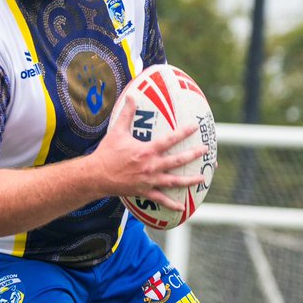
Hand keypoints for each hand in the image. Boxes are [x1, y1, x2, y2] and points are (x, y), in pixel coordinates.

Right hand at [92, 93, 206, 211]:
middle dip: (193, 155)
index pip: (169, 140)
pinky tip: (182, 207)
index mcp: (147, 151)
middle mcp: (151, 166)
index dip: (184, 132)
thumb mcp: (117, 131)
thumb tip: (131, 96)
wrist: (97, 175)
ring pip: (174, 181)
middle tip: (205, 150)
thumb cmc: (107, 152)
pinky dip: (172, 204)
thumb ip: (126, 113)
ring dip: (189, 180)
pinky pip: (161, 199)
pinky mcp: (144, 191)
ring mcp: (149, 180)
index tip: (195, 127)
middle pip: (177, 161)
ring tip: (201, 178)